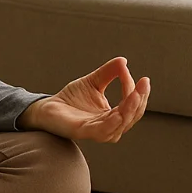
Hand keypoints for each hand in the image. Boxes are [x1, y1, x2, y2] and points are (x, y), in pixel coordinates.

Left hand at [17, 56, 149, 142]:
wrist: (47, 107)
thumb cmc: (72, 98)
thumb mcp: (93, 82)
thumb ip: (108, 73)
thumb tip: (123, 60)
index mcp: (114, 116)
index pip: (131, 103)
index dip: (133, 88)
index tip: (126, 69)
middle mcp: (110, 126)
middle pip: (132, 115)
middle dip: (140, 99)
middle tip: (144, 83)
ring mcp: (97, 131)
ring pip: (121, 123)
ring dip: (130, 109)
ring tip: (136, 95)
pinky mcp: (83, 132)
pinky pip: (102, 131)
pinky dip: (112, 124)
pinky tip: (118, 114)